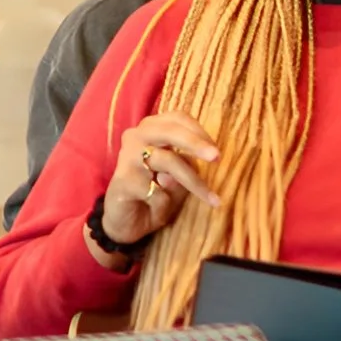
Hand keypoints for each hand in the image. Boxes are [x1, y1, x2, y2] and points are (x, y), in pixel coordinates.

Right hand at [91, 113, 219, 259]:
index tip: (216, 151)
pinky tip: (159, 209)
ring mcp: (127, 157)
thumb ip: (186, 165)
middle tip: (216, 157)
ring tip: (213, 199)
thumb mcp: (176, 178)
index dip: (199, 131)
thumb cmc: (153, 195)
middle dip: (195, 143)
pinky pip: (155, 189)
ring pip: (167, 159)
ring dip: (193, 181)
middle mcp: (136, 137)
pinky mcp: (123, 180)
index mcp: (151, 131)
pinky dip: (164, 202)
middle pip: (169, 130)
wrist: (124, 222)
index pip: (177, 118)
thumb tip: (195, 162)